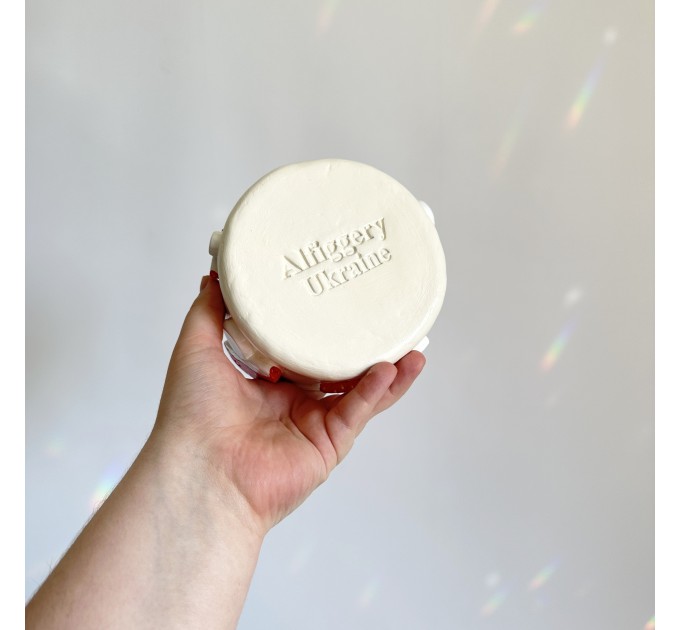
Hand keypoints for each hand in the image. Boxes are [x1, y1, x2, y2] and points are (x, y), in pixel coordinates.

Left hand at [153, 273, 425, 535]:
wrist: (199, 471)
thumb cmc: (190, 416)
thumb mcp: (196, 348)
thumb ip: (209, 311)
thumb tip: (214, 275)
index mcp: (266, 382)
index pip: (302, 348)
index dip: (322, 327)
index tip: (339, 299)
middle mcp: (293, 403)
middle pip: (340, 370)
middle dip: (366, 347)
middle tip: (387, 320)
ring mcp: (313, 424)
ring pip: (361, 392)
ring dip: (388, 370)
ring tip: (411, 344)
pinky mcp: (328, 445)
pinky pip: (357, 412)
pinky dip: (376, 391)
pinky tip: (390, 368)